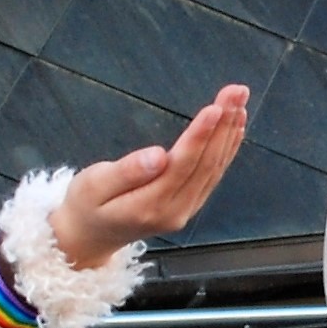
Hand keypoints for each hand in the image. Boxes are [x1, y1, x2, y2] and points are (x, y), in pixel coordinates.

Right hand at [53, 86, 251, 270]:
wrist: (89, 237)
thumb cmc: (86, 204)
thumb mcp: (94, 185)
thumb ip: (126, 172)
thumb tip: (158, 156)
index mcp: (150, 206)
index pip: (182, 166)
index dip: (200, 136)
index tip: (216, 108)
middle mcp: (175, 211)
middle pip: (205, 164)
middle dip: (223, 124)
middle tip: (237, 90)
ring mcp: (185, 210)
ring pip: (214, 168)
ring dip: (229, 132)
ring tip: (239, 99)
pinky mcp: (189, 204)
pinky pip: (213, 174)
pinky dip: (226, 148)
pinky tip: (235, 127)